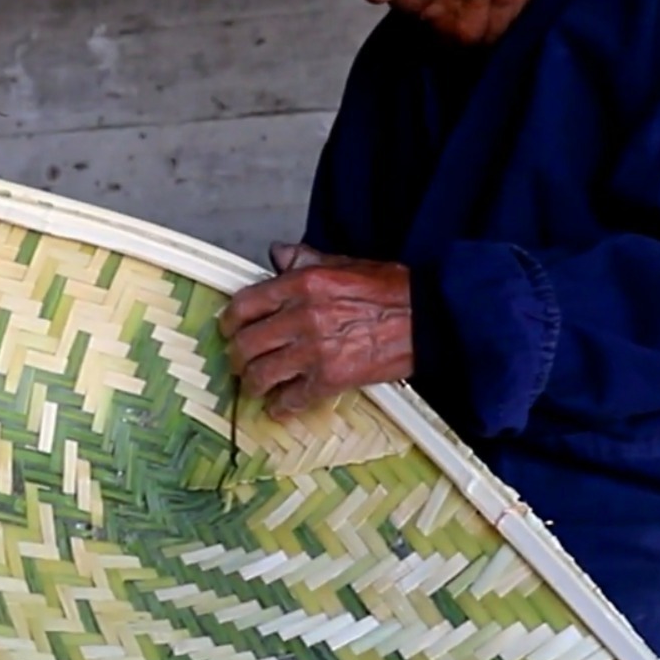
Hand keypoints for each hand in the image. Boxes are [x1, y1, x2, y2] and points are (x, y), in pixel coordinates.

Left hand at [218, 242, 414, 419]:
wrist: (430, 319)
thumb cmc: (392, 291)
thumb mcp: (344, 263)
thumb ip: (305, 260)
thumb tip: (278, 254)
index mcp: (302, 284)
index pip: (245, 304)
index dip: (229, 321)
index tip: (229, 329)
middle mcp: (302, 316)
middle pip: (245, 344)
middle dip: (237, 356)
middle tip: (240, 361)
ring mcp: (314, 351)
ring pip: (260, 375)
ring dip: (253, 383)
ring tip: (256, 385)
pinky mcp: (331, 379)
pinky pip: (290, 399)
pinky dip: (280, 406)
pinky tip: (279, 405)